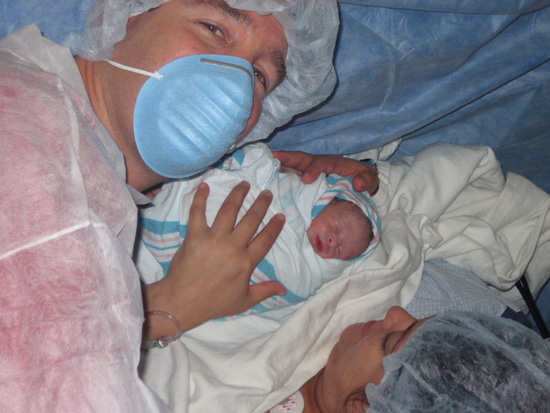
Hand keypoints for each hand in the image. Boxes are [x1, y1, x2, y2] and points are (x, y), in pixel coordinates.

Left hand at [142, 181, 285, 337]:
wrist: (181, 302)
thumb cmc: (213, 304)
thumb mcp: (243, 302)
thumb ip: (265, 292)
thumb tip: (284, 289)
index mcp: (246, 262)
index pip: (265, 239)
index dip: (274, 226)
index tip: (280, 215)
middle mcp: (232, 247)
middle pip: (251, 220)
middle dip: (261, 204)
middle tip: (266, 193)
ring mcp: (213, 239)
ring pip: (229, 210)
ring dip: (238, 195)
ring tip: (244, 184)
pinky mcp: (194, 236)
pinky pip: (197, 212)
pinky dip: (200, 198)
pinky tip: (204, 185)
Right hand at [272, 150, 379, 193]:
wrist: (359, 183)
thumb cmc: (362, 179)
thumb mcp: (370, 179)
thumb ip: (367, 180)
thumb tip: (358, 184)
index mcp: (332, 162)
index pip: (320, 163)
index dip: (312, 169)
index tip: (306, 180)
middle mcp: (317, 164)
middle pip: (300, 159)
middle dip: (287, 157)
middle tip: (272, 157)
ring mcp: (308, 172)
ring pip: (292, 166)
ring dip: (278, 166)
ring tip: (262, 166)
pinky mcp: (304, 181)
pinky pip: (290, 178)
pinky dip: (279, 178)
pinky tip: (267, 182)